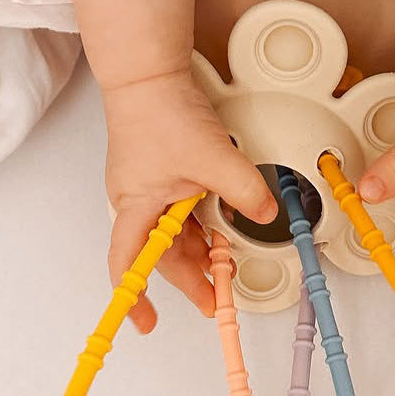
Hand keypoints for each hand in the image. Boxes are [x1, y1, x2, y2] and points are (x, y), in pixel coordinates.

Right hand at [102, 70, 276, 330]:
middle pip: (162, 253)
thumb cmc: (160, 112)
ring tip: (226, 267)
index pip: (128, 264)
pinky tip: (221, 228)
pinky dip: (201, 223)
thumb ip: (244, 191)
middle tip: (216, 300)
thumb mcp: (213, 159)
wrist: (149, 73)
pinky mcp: (163, 172)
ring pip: (175, 231)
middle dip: (190, 278)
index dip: (135, 298)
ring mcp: (150, 187)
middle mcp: (138, 201)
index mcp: (136, 206)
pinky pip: (182, 209)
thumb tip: (266, 214)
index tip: (146, 322)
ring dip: (200, 249)